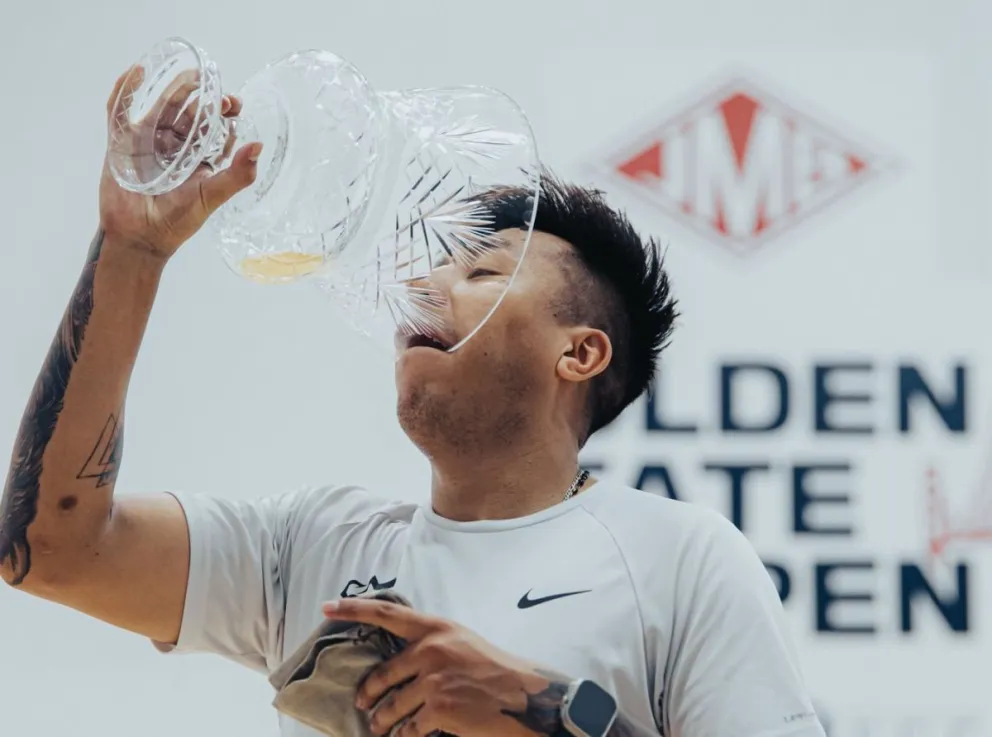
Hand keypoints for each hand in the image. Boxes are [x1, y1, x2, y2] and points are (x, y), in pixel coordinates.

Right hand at [98, 64, 261, 259]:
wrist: (140, 236)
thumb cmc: (177, 221)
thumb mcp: (212, 195)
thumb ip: (237, 175)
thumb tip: (259, 146)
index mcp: (200, 157)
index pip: (215, 126)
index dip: (225, 112)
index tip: (233, 103)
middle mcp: (176, 146)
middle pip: (188, 111)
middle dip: (201, 95)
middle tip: (211, 84)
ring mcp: (148, 141)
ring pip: (160, 105)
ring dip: (172, 88)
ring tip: (187, 74)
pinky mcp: (122, 141)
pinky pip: (122, 111)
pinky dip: (127, 90)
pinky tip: (139, 72)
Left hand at [322, 598, 570, 736]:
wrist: (523, 696)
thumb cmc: (493, 668)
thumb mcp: (461, 641)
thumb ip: (430, 643)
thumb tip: (399, 656)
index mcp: (435, 628)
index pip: (386, 613)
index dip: (354, 609)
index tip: (328, 606)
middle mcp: (430, 649)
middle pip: (381, 675)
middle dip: (369, 695)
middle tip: (363, 704)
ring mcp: (433, 679)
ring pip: (390, 706)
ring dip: (383, 721)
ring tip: (381, 727)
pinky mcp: (439, 708)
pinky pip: (409, 727)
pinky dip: (406, 735)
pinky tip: (411, 735)